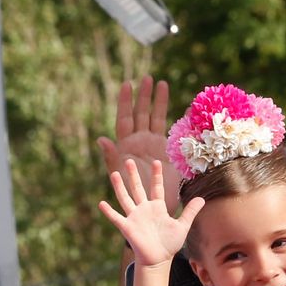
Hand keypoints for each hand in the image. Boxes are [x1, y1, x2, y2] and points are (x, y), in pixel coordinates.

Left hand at [97, 76, 179, 213]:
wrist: (152, 208)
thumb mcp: (120, 176)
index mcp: (127, 145)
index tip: (127, 84)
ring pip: (156, 118)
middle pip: (141, 113)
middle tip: (147, 78)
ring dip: (158, 101)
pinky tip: (185, 107)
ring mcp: (154, 144)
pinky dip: (179, 119)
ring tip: (161, 83)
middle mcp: (140, 141)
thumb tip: (101, 139)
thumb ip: (111, 158)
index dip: (125, 102)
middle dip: (143, 96)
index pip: (125, 118)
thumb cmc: (131, 195)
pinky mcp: (167, 151)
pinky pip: (173, 131)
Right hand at [99, 159, 204, 268]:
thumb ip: (190, 212)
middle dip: (134, 175)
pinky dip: (109, 212)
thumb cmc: (169, 244)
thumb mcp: (182, 226)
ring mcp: (134, 217)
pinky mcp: (127, 228)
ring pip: (125, 198)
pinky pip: (116, 218)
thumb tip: (202, 199)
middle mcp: (144, 209)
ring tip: (115, 174)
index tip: (156, 161)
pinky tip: (101, 203)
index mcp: (157, 207)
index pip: (156, 187)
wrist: (158, 260)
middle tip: (129, 160)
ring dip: (119, 187)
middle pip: (137, 188)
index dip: (156, 175)